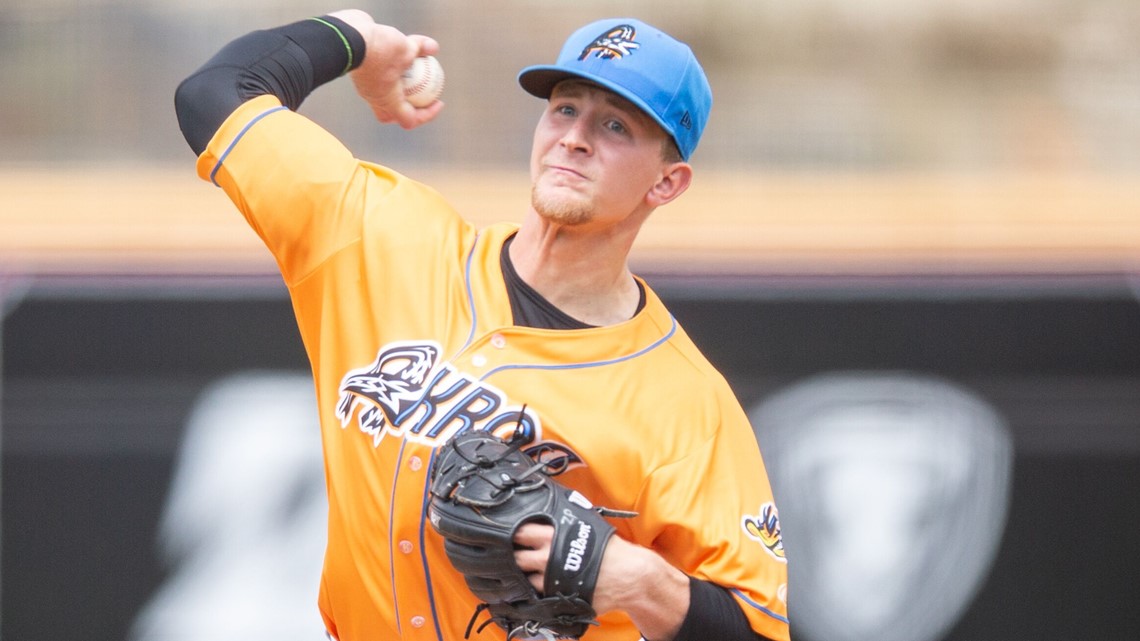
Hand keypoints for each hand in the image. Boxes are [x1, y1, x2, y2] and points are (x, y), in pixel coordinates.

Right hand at [328, 9, 443, 128]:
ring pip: (382, 96)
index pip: (409, 119)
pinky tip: (396, 56)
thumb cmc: (379, 48)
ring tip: (411, 74)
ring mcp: (364, 87)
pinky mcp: (359, 73)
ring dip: (398, 90)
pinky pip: (376, 79)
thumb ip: (420, 48)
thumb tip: (433, 48)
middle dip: (407, 109)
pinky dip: (388, 73)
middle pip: (391, 114)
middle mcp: (374, 98)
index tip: (438, 102)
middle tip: (421, 97)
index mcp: (388, 100)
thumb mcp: (406, 47)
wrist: (346, 36)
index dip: (427, 115)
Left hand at [513, 523, 689, 640]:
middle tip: (521, 555)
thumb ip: (564, 518)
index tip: (513, 536)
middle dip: (516, 556)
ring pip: (524, 578)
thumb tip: (549, 508)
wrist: (628, 575)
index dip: (514, 534)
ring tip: (534, 572)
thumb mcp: (586, 523)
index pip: (519, 532)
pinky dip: (537, 591)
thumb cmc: (610, 548)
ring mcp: (550, 579)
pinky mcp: (556, 597)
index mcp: (552, 535)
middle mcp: (547, 557)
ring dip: (526, 576)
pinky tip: (545, 585)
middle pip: (516, 557)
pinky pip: (538, 595)